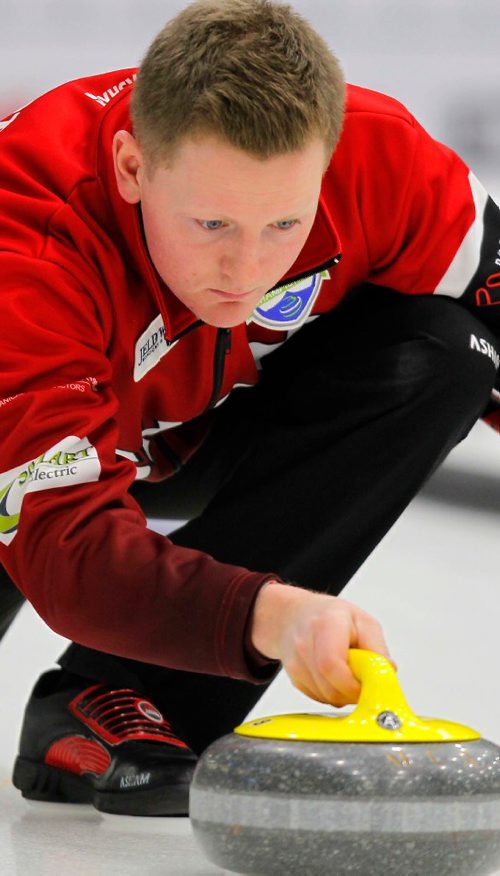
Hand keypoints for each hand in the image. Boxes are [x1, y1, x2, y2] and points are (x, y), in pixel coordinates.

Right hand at [250, 581, 392, 706]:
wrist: (296, 615)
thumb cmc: (331, 617)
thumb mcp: (363, 622)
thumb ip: (377, 649)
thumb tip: (388, 673)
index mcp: (325, 624)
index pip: (332, 664)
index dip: (352, 684)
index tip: (366, 685)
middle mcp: (304, 643)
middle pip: (330, 688)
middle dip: (351, 692)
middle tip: (361, 679)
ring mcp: (294, 662)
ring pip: (325, 697)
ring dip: (342, 694)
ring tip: (347, 672)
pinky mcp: (293, 678)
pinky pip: (318, 698)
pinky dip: (331, 694)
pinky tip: (333, 676)